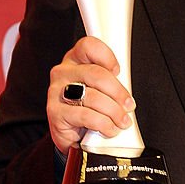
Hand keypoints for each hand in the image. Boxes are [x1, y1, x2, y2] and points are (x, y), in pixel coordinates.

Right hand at [47, 36, 134, 153]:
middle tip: (129, 105)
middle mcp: (63, 72)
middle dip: (118, 92)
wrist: (73, 136)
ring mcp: (56, 92)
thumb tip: (128, 90)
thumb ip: (112, 82)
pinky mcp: (55, 112)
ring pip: (93, 97)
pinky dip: (103, 124)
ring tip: (121, 121)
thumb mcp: (103, 91)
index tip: (119, 72)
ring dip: (114, 111)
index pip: (89, 46)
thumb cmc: (90, 109)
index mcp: (75, 60)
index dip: (107, 57)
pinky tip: (109, 129)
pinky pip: (86, 116)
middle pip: (96, 74)